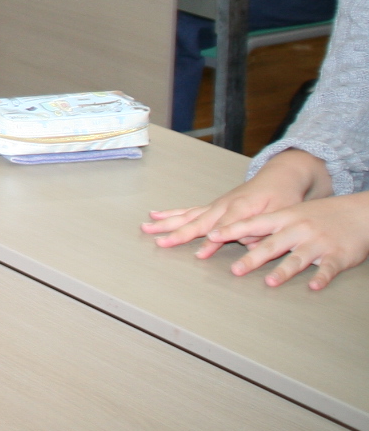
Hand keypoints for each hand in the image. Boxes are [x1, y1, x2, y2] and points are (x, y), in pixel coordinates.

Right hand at [144, 149, 325, 251]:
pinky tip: (156, 215)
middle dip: (179, 233)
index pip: (225, 227)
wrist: (280, 177)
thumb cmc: (284, 196)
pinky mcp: (213, 205)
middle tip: (160, 241)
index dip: (213, 240)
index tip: (200, 253)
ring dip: (167, 222)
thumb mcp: (283, 214)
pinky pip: (189, 210)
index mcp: (242, 207)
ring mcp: (216, 204)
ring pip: (188, 215)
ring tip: (147, 227)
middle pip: (198, 221)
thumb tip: (245, 242)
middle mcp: (224, 205)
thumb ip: (263, 229)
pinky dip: (172, 213)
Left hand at [212, 193, 368, 290]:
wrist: (359, 213)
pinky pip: (328, 269)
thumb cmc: (321, 215)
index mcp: (285, 218)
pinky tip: (314, 286)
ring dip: (284, 271)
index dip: (232, 230)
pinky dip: (321, 277)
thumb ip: (269, 225)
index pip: (253, 223)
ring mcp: (318, 242)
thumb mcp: (293, 214)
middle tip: (235, 270)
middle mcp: (298, 229)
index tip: (211, 236)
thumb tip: (240, 236)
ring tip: (270, 282)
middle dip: (252, 258)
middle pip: (272, 245)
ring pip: (298, 258)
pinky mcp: (337, 256)